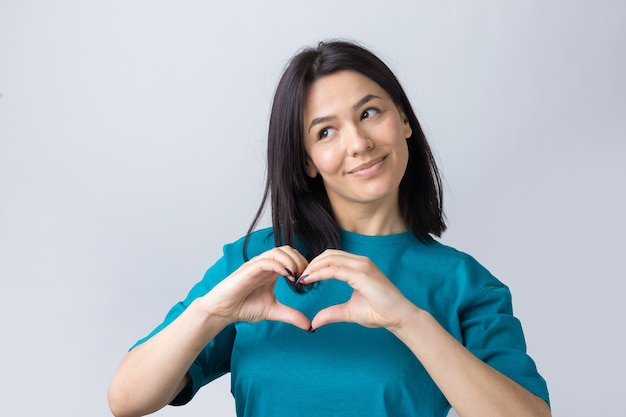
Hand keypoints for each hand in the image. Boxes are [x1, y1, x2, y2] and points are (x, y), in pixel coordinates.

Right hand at [199, 246, 310, 330]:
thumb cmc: (244, 306)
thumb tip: (309, 326)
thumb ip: (291, 315)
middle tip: (304, 277)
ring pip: (278, 252)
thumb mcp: (273, 311)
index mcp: (273, 271)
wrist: (223, 311)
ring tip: (296, 277)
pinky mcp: (248, 270)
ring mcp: (256, 265)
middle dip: (300, 261)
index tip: (309, 280)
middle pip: (288, 250)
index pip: (292, 256)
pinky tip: (287, 276)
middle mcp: (266, 264)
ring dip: (291, 261)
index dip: (304, 264)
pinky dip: (279, 265)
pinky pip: (266, 261)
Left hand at [300, 249, 417, 330]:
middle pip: (329, 255)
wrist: (398, 317)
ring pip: (330, 259)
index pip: (332, 258)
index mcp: (359, 266)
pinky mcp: (362, 274)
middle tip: (298, 277)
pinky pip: (335, 269)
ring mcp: (362, 266)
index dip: (315, 265)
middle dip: (311, 264)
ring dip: (313, 267)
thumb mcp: (349, 312)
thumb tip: (314, 322)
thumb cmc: (379, 312)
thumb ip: (332, 313)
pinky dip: (320, 273)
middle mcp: (360, 262)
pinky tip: (309, 279)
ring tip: (301, 278)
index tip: (302, 277)